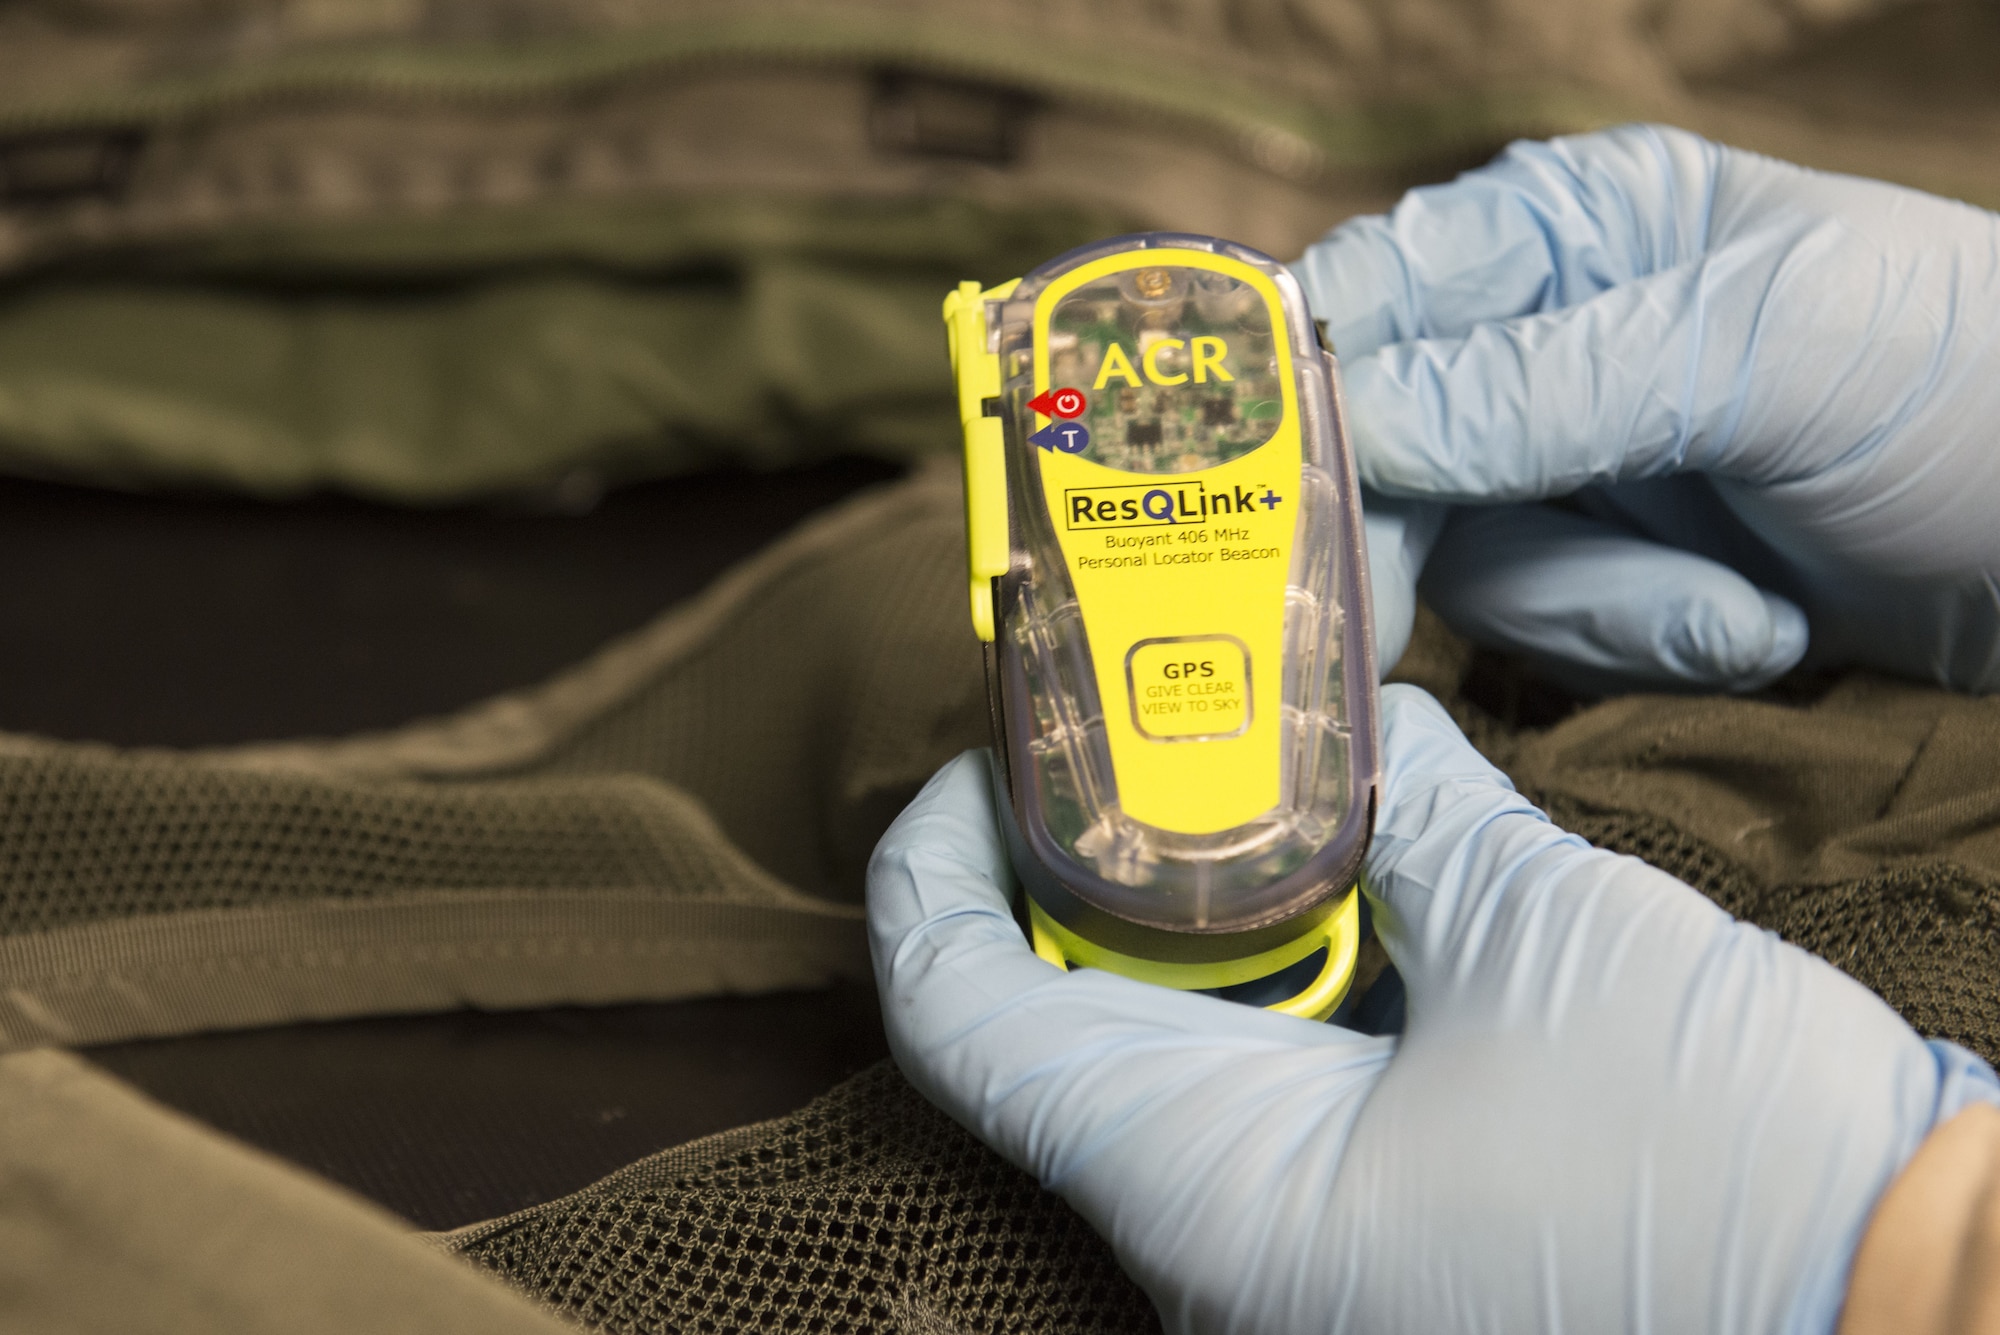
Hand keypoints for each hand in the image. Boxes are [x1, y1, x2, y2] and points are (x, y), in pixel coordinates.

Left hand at [868, 686, 1998, 1332]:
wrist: (1917, 1316)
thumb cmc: (1732, 1178)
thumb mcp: (1547, 941)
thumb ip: (1413, 817)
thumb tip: (1360, 735)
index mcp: (1209, 1190)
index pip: (964, 1016)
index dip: (943, 861)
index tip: (993, 746)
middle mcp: (1220, 1242)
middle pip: (1057, 1020)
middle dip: (1088, 864)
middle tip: (1139, 723)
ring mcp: (1301, 1248)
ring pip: (1171, 1048)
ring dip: (1202, 913)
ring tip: (1254, 775)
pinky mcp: (1379, 1232)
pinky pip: (1277, 1087)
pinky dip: (1293, 974)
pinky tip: (1358, 877)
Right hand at [1307, 125, 1999, 692]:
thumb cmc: (1960, 380)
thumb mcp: (1760, 358)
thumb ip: (1544, 389)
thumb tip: (1354, 428)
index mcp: (1575, 227)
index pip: (1377, 289)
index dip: (1313, 387)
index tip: (1290, 490)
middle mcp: (1547, 337)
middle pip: (1388, 447)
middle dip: (1425, 541)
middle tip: (1398, 624)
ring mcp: (1575, 463)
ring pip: (1468, 560)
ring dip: (1595, 612)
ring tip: (1742, 619)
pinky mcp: (1613, 571)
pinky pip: (1548, 627)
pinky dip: (1646, 644)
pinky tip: (1764, 629)